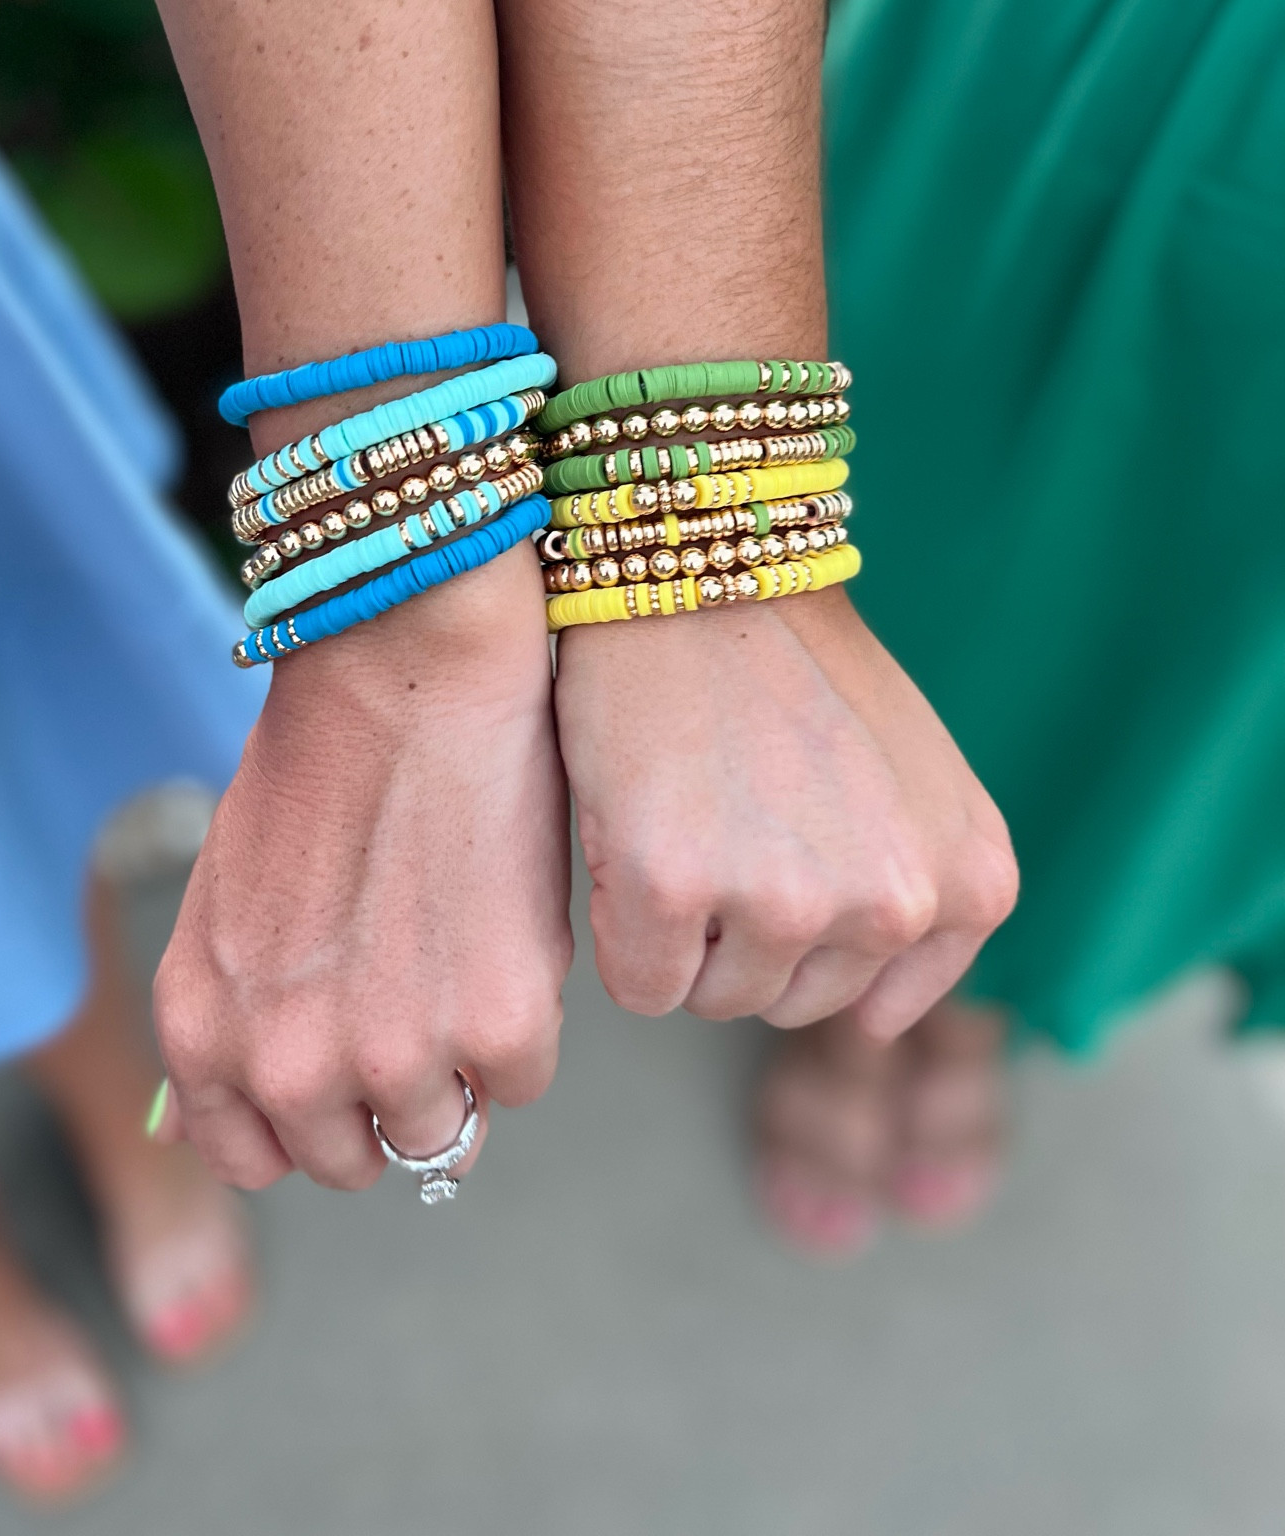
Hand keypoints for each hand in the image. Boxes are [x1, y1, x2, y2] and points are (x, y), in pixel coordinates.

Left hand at [150, 550, 571, 1190]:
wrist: (409, 672)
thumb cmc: (321, 763)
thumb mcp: (225, 901)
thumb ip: (230, 1016)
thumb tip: (209, 1117)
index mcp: (205, 1031)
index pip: (251, 1159)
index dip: (306, 1123)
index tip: (345, 1081)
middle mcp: (286, 1065)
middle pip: (355, 1160)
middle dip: (388, 1097)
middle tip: (419, 1001)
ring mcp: (393, 1056)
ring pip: (445, 1137)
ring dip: (460, 1064)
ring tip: (462, 957)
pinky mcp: (498, 1029)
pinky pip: (522, 1080)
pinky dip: (526, 1020)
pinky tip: (504, 929)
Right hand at [555, 586, 1016, 1039]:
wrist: (700, 564)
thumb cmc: (793, 667)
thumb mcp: (917, 780)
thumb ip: (922, 893)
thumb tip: (876, 1024)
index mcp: (970, 881)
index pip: (869, 1006)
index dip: (803, 935)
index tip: (780, 851)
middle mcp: (897, 903)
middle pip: (784, 1005)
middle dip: (738, 935)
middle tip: (722, 817)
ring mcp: (786, 900)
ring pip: (711, 1000)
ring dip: (680, 933)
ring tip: (684, 813)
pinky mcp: (675, 888)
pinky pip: (637, 986)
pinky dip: (618, 929)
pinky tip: (636, 831)